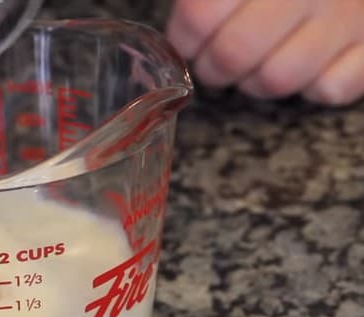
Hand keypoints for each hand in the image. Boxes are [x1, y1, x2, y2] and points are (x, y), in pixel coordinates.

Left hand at [166, 0, 363, 105]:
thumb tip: (182, 25)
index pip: (199, 16)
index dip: (185, 38)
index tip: (187, 41)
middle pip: (233, 53)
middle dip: (213, 68)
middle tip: (215, 61)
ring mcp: (344, 17)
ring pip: (277, 79)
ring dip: (257, 81)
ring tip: (258, 64)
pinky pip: (331, 89)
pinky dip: (313, 87)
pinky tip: (309, 65)